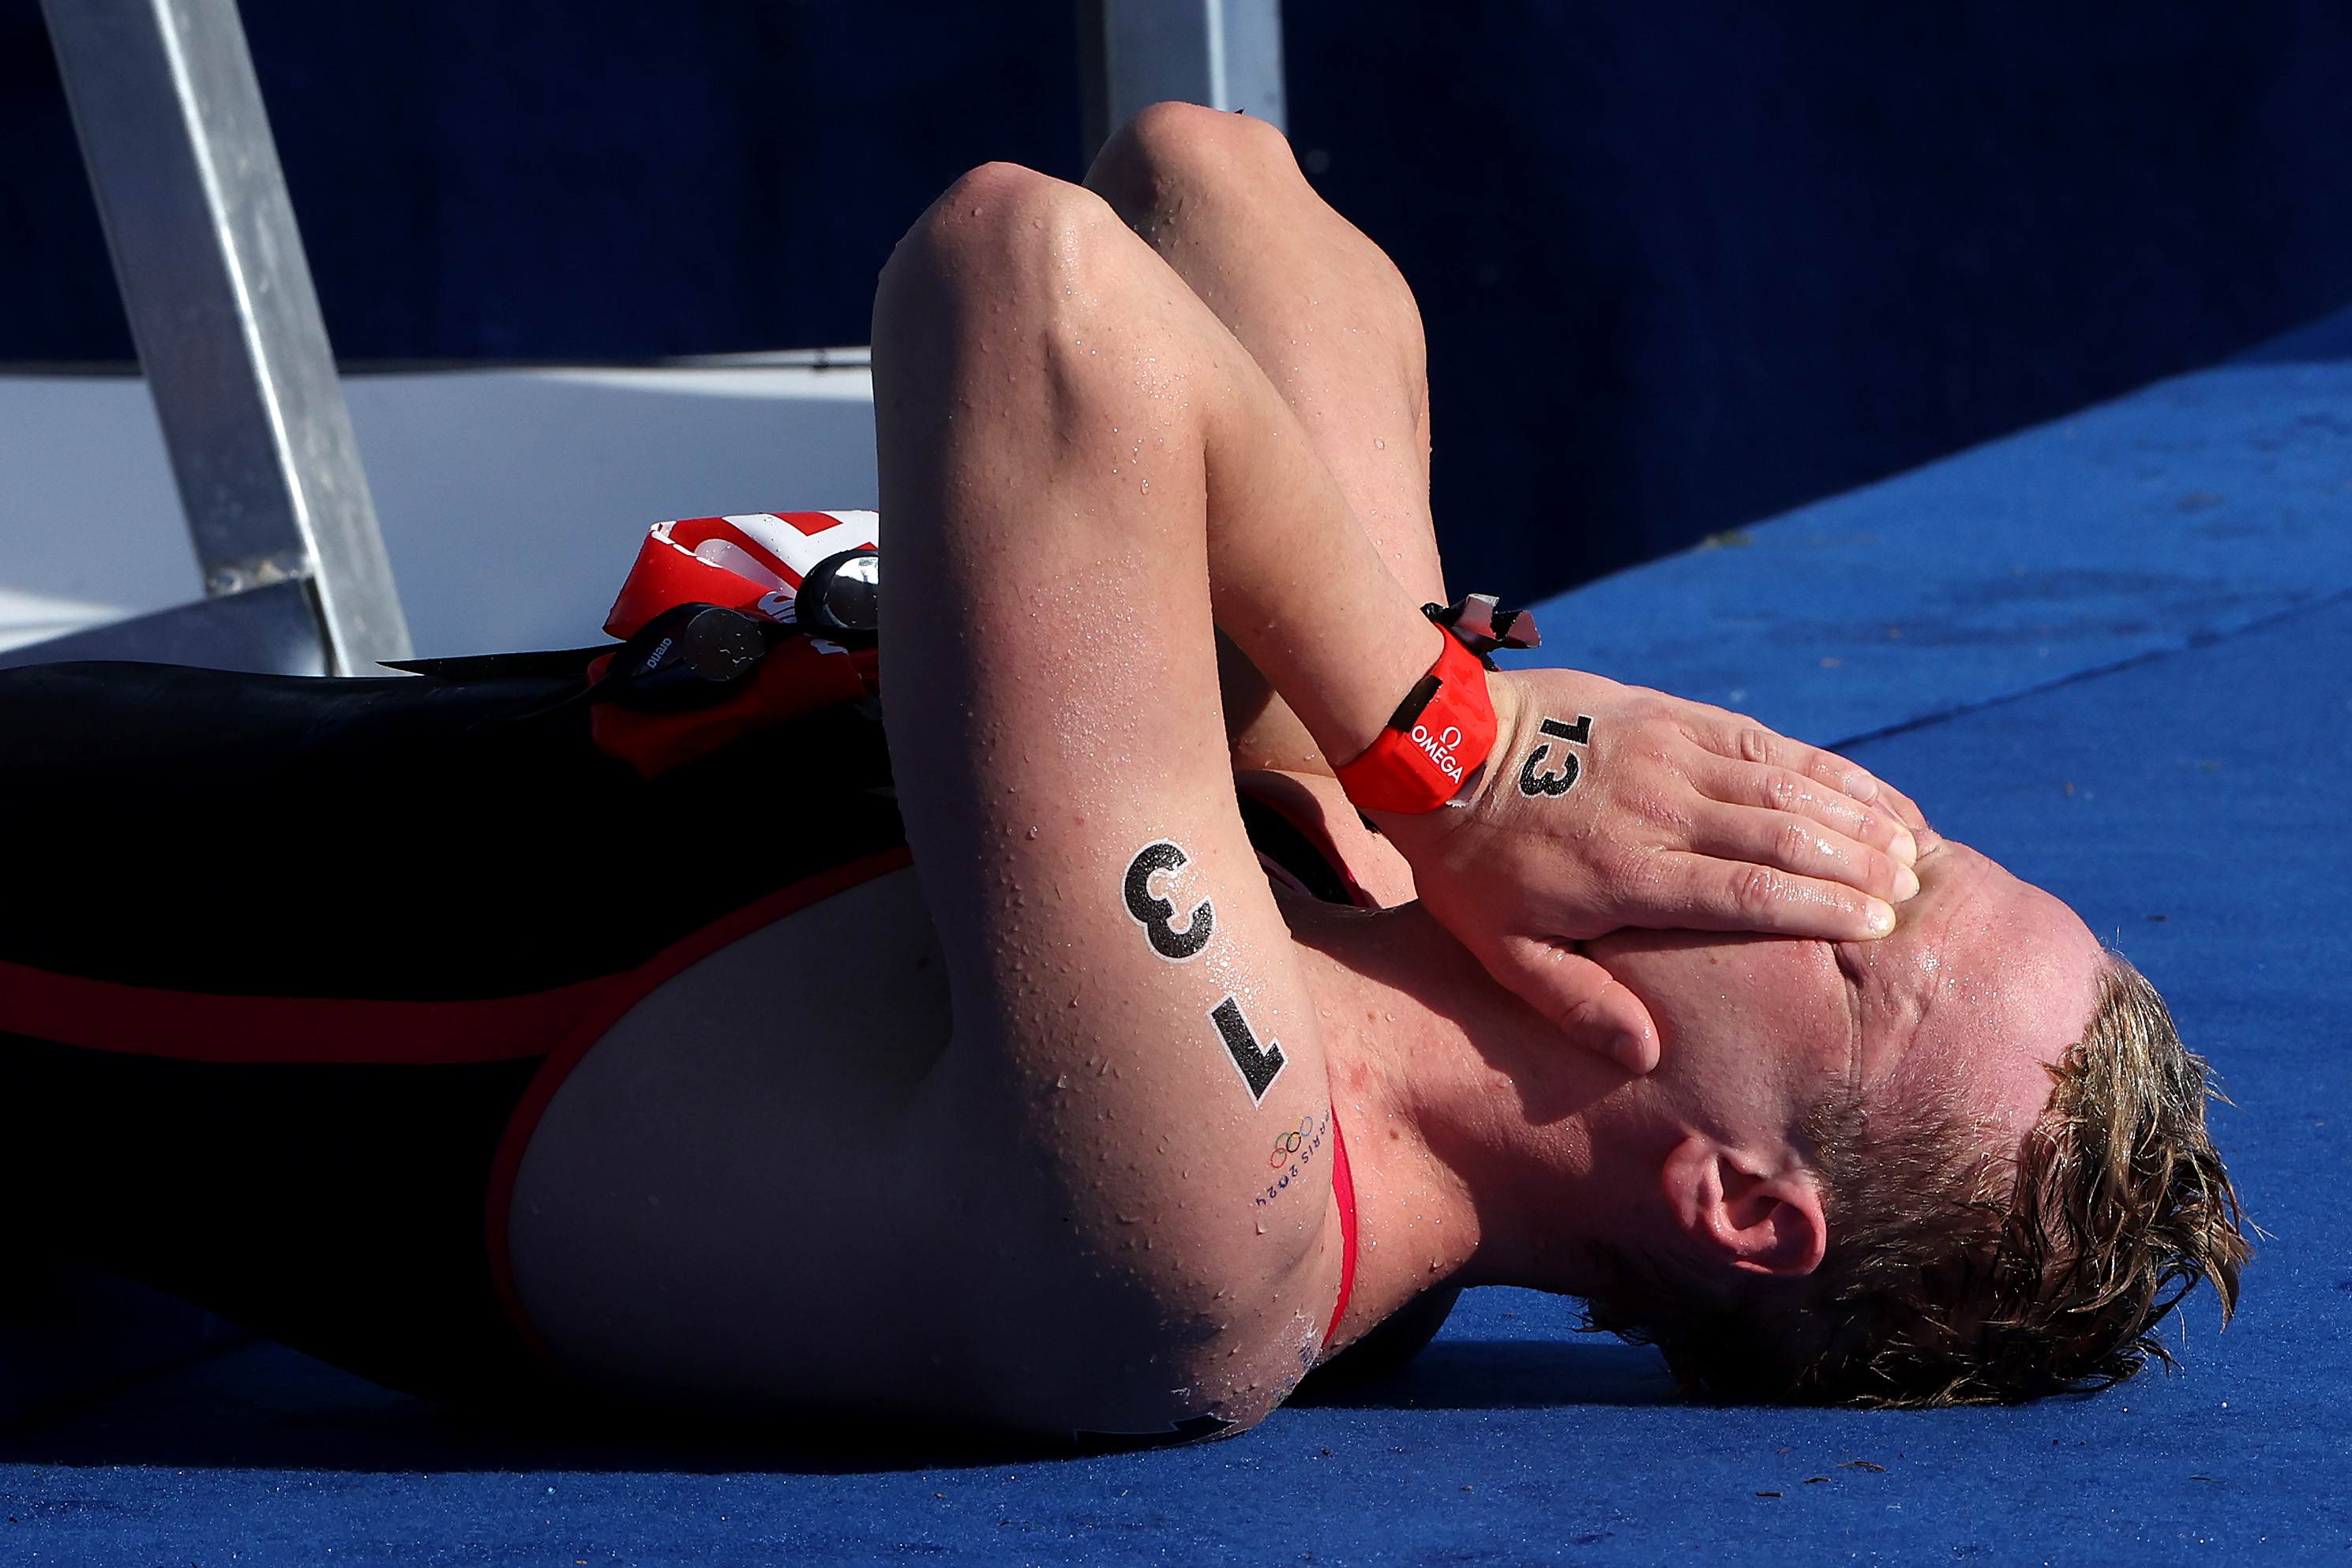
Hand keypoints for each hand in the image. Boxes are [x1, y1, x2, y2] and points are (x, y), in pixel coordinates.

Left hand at [1375, 668, 1930, 1073]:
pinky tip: (1859, 788)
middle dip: (1858, 865)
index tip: (1878, 927)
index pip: (1747, 893)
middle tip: (1912, 895)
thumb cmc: (1469, 861)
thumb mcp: (1501, 949)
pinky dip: (1820, 764)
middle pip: (1783, 836)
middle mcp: (1661, 807)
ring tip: (1910, 845)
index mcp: (1628, 872)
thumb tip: (1646, 1055)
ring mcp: (1667, 751)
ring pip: (1785, 781)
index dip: (1820, 909)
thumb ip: (1576, 1002)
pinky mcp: (1667, 713)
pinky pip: (1760, 739)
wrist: (1438, 745)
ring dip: (1854, 813)